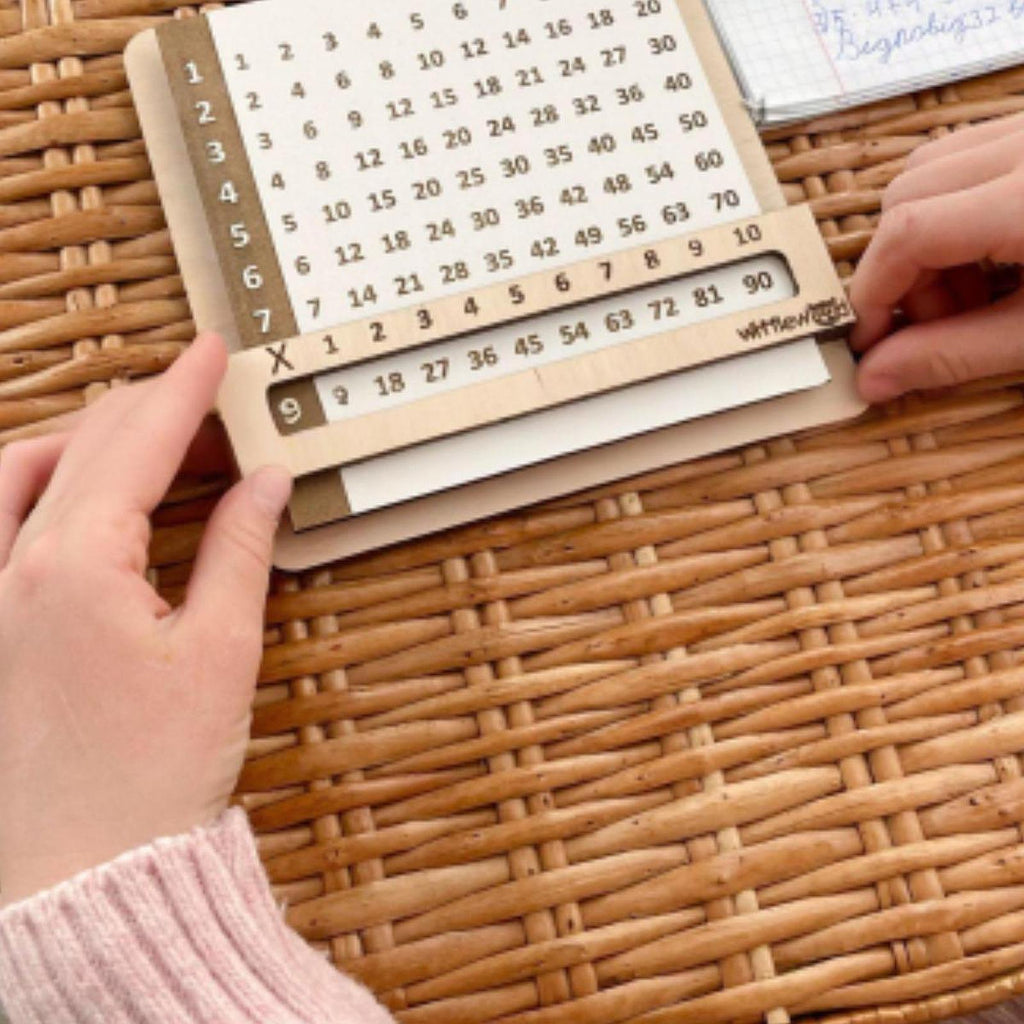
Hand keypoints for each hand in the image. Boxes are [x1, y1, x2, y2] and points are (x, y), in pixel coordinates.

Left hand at [0, 335, 290, 905]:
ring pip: (19, 472)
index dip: (185, 389)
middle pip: (80, 447)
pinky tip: (67, 492)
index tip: (213, 351)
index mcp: (73, 568)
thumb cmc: (151, 778)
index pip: (138, 443)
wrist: (85, 876)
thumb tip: (265, 482)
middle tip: (202, 396)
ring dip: (84, 439)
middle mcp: (7, 570)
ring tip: (141, 436)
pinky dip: (35, 484)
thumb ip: (239, 550)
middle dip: (146, 408)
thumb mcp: (220, 653)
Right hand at [850, 114, 1023, 402]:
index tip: (873, 342)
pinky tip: (993, 252)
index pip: (909, 231)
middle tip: (938, 322)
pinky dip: (955, 208)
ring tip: (971, 290)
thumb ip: (955, 355)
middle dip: (903, 270)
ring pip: (928, 170)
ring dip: (924, 238)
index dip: (874, 293)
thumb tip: (872, 378)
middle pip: (906, 197)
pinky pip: (967, 154)